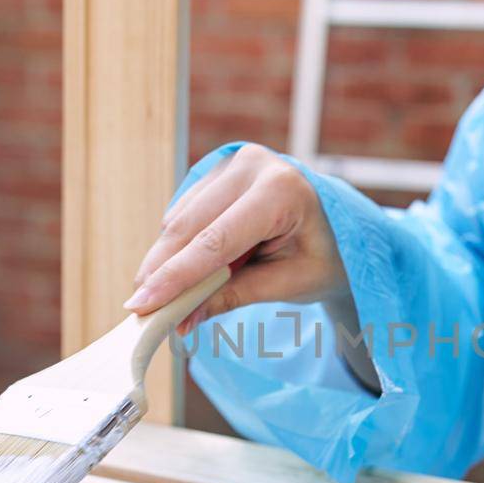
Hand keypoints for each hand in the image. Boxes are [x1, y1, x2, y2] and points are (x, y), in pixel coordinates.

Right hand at [127, 144, 352, 336]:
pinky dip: (176, 247)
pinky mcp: (218, 171)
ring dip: (164, 262)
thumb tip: (181, 320)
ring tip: (160, 301)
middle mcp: (253, 165)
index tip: (144, 304)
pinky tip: (177, 275)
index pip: (217, 241)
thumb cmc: (326, 257)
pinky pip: (185, 213)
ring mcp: (233, 162)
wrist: (342, 226)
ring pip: (180, 220)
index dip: (177, 276)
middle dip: (161, 271)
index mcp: (282, 191)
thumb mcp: (289, 283)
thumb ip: (234, 297)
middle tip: (140, 311)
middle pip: (189, 226)